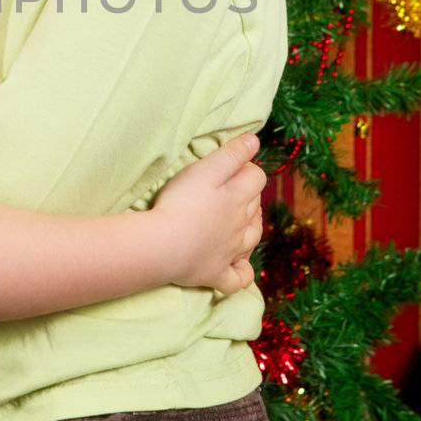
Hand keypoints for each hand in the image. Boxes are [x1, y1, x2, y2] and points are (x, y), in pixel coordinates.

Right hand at [151, 134, 265, 294]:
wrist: (162, 245)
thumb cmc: (180, 202)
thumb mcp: (206, 169)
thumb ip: (232, 154)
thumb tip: (255, 141)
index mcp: (239, 198)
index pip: (257, 177)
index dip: (248, 168)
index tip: (232, 165)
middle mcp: (241, 226)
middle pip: (255, 206)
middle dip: (248, 195)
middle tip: (229, 189)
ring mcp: (230, 253)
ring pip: (252, 239)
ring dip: (251, 228)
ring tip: (240, 222)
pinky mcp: (216, 274)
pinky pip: (238, 279)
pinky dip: (242, 272)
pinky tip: (238, 265)